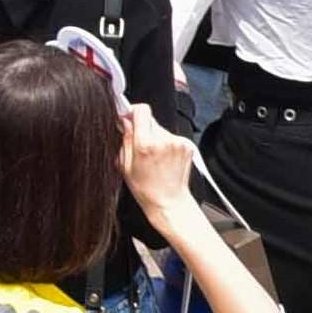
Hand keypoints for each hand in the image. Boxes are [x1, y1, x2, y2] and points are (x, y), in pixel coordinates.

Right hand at [116, 100, 201, 233]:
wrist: (169, 202)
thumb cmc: (146, 188)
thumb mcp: (124, 165)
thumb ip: (124, 139)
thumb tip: (125, 121)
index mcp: (145, 144)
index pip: (141, 110)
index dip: (132, 112)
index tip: (129, 119)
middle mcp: (164, 141)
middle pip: (150, 119)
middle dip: (143, 128)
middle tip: (139, 145)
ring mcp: (177, 143)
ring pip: (161, 128)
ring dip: (155, 137)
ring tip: (153, 156)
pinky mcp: (187, 146)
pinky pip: (171, 137)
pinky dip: (166, 144)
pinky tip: (163, 158)